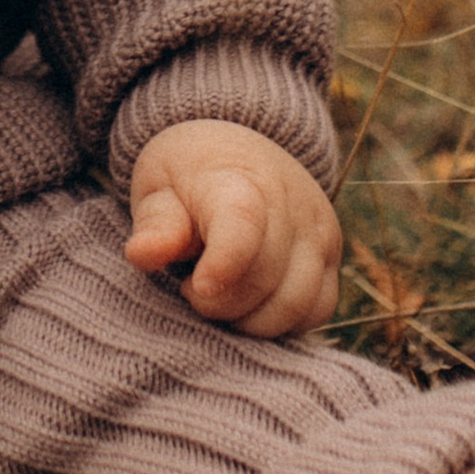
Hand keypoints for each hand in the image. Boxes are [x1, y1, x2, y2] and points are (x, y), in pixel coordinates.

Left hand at [123, 118, 341, 337]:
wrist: (240, 150)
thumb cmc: (189, 176)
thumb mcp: (158, 187)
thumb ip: (155, 224)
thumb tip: (141, 255)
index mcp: (239, 179)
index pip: (242, 224)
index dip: (224, 264)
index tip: (197, 287)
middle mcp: (291, 204)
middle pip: (264, 277)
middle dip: (220, 303)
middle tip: (190, 287)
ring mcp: (318, 230)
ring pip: (295, 304)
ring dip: (250, 319)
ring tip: (220, 295)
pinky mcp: (332, 256)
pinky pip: (317, 310)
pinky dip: (283, 322)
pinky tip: (251, 303)